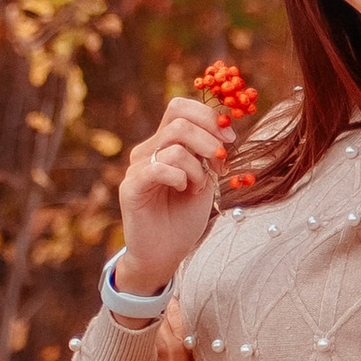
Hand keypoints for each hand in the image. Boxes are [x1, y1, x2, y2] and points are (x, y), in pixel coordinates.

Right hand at [116, 94, 226, 293]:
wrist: (164, 253)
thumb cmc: (184, 217)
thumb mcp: (204, 180)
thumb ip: (208, 154)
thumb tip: (224, 128)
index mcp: (164, 144)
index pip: (180, 107)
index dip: (208, 116)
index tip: (230, 137)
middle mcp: (147, 150)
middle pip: (179, 121)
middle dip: (209, 139)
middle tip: (220, 164)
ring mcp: (137, 167)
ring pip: (174, 146)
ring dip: (197, 167)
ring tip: (198, 187)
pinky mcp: (130, 187)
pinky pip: (158, 168)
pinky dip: (180, 177)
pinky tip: (183, 190)